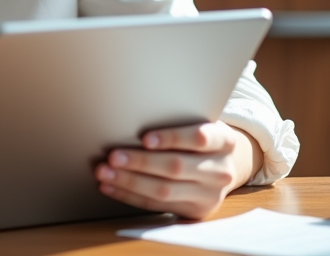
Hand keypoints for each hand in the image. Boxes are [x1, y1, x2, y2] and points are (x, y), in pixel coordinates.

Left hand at [94, 121, 259, 218]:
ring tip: (105, 172)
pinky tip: (110, 186)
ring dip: (129, 182)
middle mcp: (220, 170)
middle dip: (141, 162)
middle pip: (176, 167)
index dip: (172, 138)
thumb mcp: (199, 122)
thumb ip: (178, 121)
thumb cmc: (201, 138)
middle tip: (113, 156)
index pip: (199, 138)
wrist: (223, 165)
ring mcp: (210, 195)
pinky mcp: (195, 211)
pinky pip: (157, 206)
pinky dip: (129, 196)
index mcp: (224, 141)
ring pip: (164, 191)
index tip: (145, 138)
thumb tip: (132, 116)